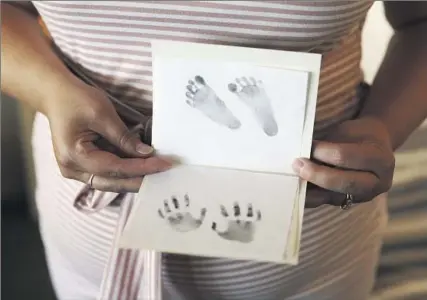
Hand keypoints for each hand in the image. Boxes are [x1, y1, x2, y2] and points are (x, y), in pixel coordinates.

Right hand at [44, 79, 171, 192]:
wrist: (56, 95)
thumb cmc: (76, 99)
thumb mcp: (102, 114)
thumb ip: (124, 137)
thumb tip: (146, 153)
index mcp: (74, 156)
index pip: (115, 168)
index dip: (141, 168)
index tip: (163, 165)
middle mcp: (72, 169)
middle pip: (112, 181)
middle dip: (139, 179)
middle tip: (164, 175)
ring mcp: (75, 170)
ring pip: (110, 181)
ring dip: (133, 178)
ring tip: (156, 174)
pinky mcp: (82, 166)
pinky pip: (106, 174)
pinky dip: (124, 172)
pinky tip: (142, 168)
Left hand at [292, 117, 395, 207]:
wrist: (374, 146)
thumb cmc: (358, 135)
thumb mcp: (347, 132)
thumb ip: (330, 144)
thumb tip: (303, 152)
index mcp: (381, 160)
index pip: (346, 157)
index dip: (323, 151)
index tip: (309, 145)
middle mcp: (377, 183)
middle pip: (344, 182)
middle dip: (316, 174)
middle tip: (297, 164)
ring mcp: (362, 196)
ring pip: (333, 196)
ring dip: (310, 187)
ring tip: (294, 176)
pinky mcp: (347, 202)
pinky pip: (325, 201)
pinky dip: (309, 195)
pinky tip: (296, 187)